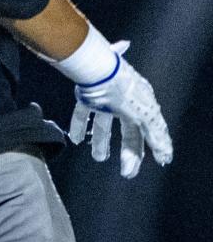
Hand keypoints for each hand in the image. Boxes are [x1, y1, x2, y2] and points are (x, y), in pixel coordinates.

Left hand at [69, 41, 172, 177]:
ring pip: (104, 124)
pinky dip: (78, 126)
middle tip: (125, 172)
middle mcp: (124, 102)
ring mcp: (105, 99)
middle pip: (128, 131)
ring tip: (98, 157)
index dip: (145, 149)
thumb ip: (155, 135)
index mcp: (141, 105)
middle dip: (127, 152)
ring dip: (101, 142)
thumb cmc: (125, 90)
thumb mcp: (145, 114)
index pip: (146, 132)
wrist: (99, 69)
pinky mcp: (87, 96)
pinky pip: (82, 113)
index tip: (140, 167)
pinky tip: (76, 138)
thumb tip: (165, 154)